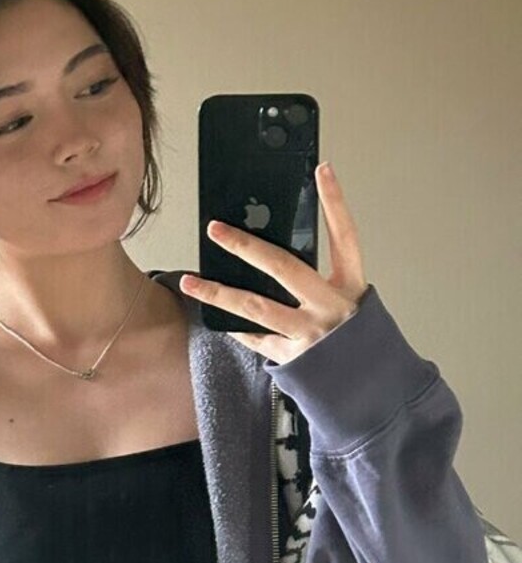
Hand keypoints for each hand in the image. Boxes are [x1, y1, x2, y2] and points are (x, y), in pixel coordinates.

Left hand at [178, 162, 369, 363]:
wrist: (373, 392)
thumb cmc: (358, 344)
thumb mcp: (351, 304)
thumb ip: (322, 283)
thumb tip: (274, 259)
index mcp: (352, 287)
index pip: (345, 235)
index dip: (335, 201)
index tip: (322, 170)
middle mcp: (331, 307)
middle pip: (284, 267)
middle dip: (246, 246)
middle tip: (217, 229)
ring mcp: (309, 334)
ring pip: (254, 307)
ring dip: (217, 293)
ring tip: (190, 280)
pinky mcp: (291, 358)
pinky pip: (254, 336)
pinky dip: (233, 325)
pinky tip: (211, 314)